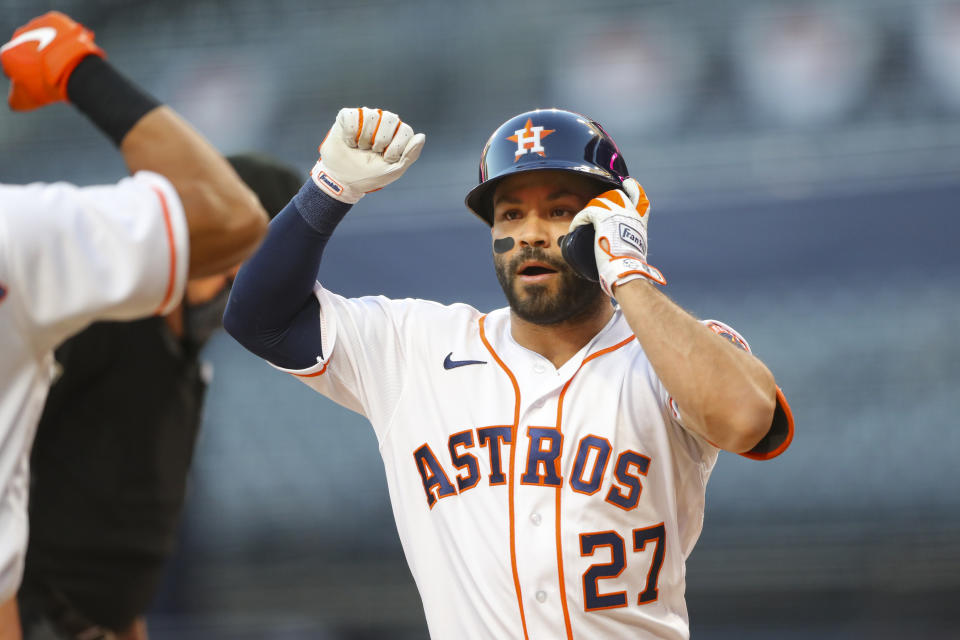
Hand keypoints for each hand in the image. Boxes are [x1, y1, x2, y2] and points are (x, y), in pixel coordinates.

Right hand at [0, 11, 104, 110]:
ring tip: (66, 63)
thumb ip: (15, 101)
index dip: (30, 78)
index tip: (43, 84)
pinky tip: (72, 51)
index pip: (17, 68)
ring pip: (46, 39)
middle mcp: (18, 35)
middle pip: (31, 51)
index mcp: (7, 53)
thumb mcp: (26, 100)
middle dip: (41, 62)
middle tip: (56, 74)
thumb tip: (14, 102)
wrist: (73, 67)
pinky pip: (60, 29)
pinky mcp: (55, 19)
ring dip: (53, 49)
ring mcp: (37, 25)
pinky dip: (65, 39)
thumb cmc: (47, 85)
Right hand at [311, 107, 424, 203]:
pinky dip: (350, 134)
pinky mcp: (347, 116)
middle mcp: (383, 121)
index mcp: (398, 133)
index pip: (405, 130)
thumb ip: (410, 155)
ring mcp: (365, 117)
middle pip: (390, 117)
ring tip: (360, 148)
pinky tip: (350, 143)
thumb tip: (422, 136)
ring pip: (371, 115)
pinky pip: (352, 116)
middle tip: (373, 152)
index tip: (385, 159)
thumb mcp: (394, 170)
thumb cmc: (370, 175)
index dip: (395, 148)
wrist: (343, 180)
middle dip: (381, 140)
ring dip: (364, 138)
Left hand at [566, 178, 664, 295]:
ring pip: (600, 201)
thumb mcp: (635, 250)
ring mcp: (617, 213)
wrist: (625, 268)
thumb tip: (623, 254)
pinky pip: (586, 212)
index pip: (640, 197)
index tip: (629, 183)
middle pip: (617, 195)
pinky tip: (574, 228)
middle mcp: (630, 213)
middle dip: (604, 199)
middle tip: (593, 210)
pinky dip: (579, 220)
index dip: (633, 188)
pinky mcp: (603, 217)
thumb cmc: (628, 266)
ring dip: (590, 210)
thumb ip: (630, 243)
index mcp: (639, 221)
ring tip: (583, 221)